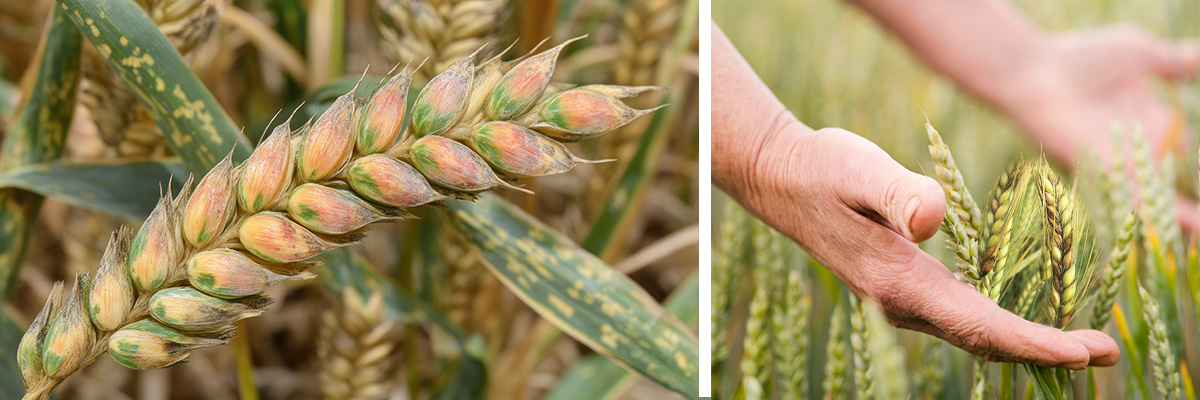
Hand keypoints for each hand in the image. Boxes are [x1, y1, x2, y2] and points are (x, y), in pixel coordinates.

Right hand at [720, 121, 1119, 367]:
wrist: (782, 178)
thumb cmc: (824, 168)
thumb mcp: (859, 168)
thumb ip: (897, 192)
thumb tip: (932, 220)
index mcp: (899, 281)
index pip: (980, 324)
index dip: (1034, 343)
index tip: (1084, 352)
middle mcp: (901, 302)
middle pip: (983, 340)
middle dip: (1044, 351)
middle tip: (1104, 352)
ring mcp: (899, 298)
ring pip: (972, 333)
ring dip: (1024, 343)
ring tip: (1078, 347)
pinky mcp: (901, 285)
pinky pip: (961, 318)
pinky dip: (998, 326)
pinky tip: (1022, 320)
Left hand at [990, 25, 1199, 230]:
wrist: (1036, 75)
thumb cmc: (1080, 59)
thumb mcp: (1138, 55)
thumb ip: (1173, 61)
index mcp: (1147, 118)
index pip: (1182, 141)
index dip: (1191, 152)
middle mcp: (1137, 146)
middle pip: (1173, 173)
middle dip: (1189, 185)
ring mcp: (1123, 162)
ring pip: (1164, 195)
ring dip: (1186, 214)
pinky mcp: (1108, 176)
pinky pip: (1142, 202)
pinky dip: (1168, 217)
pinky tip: (1196, 226)